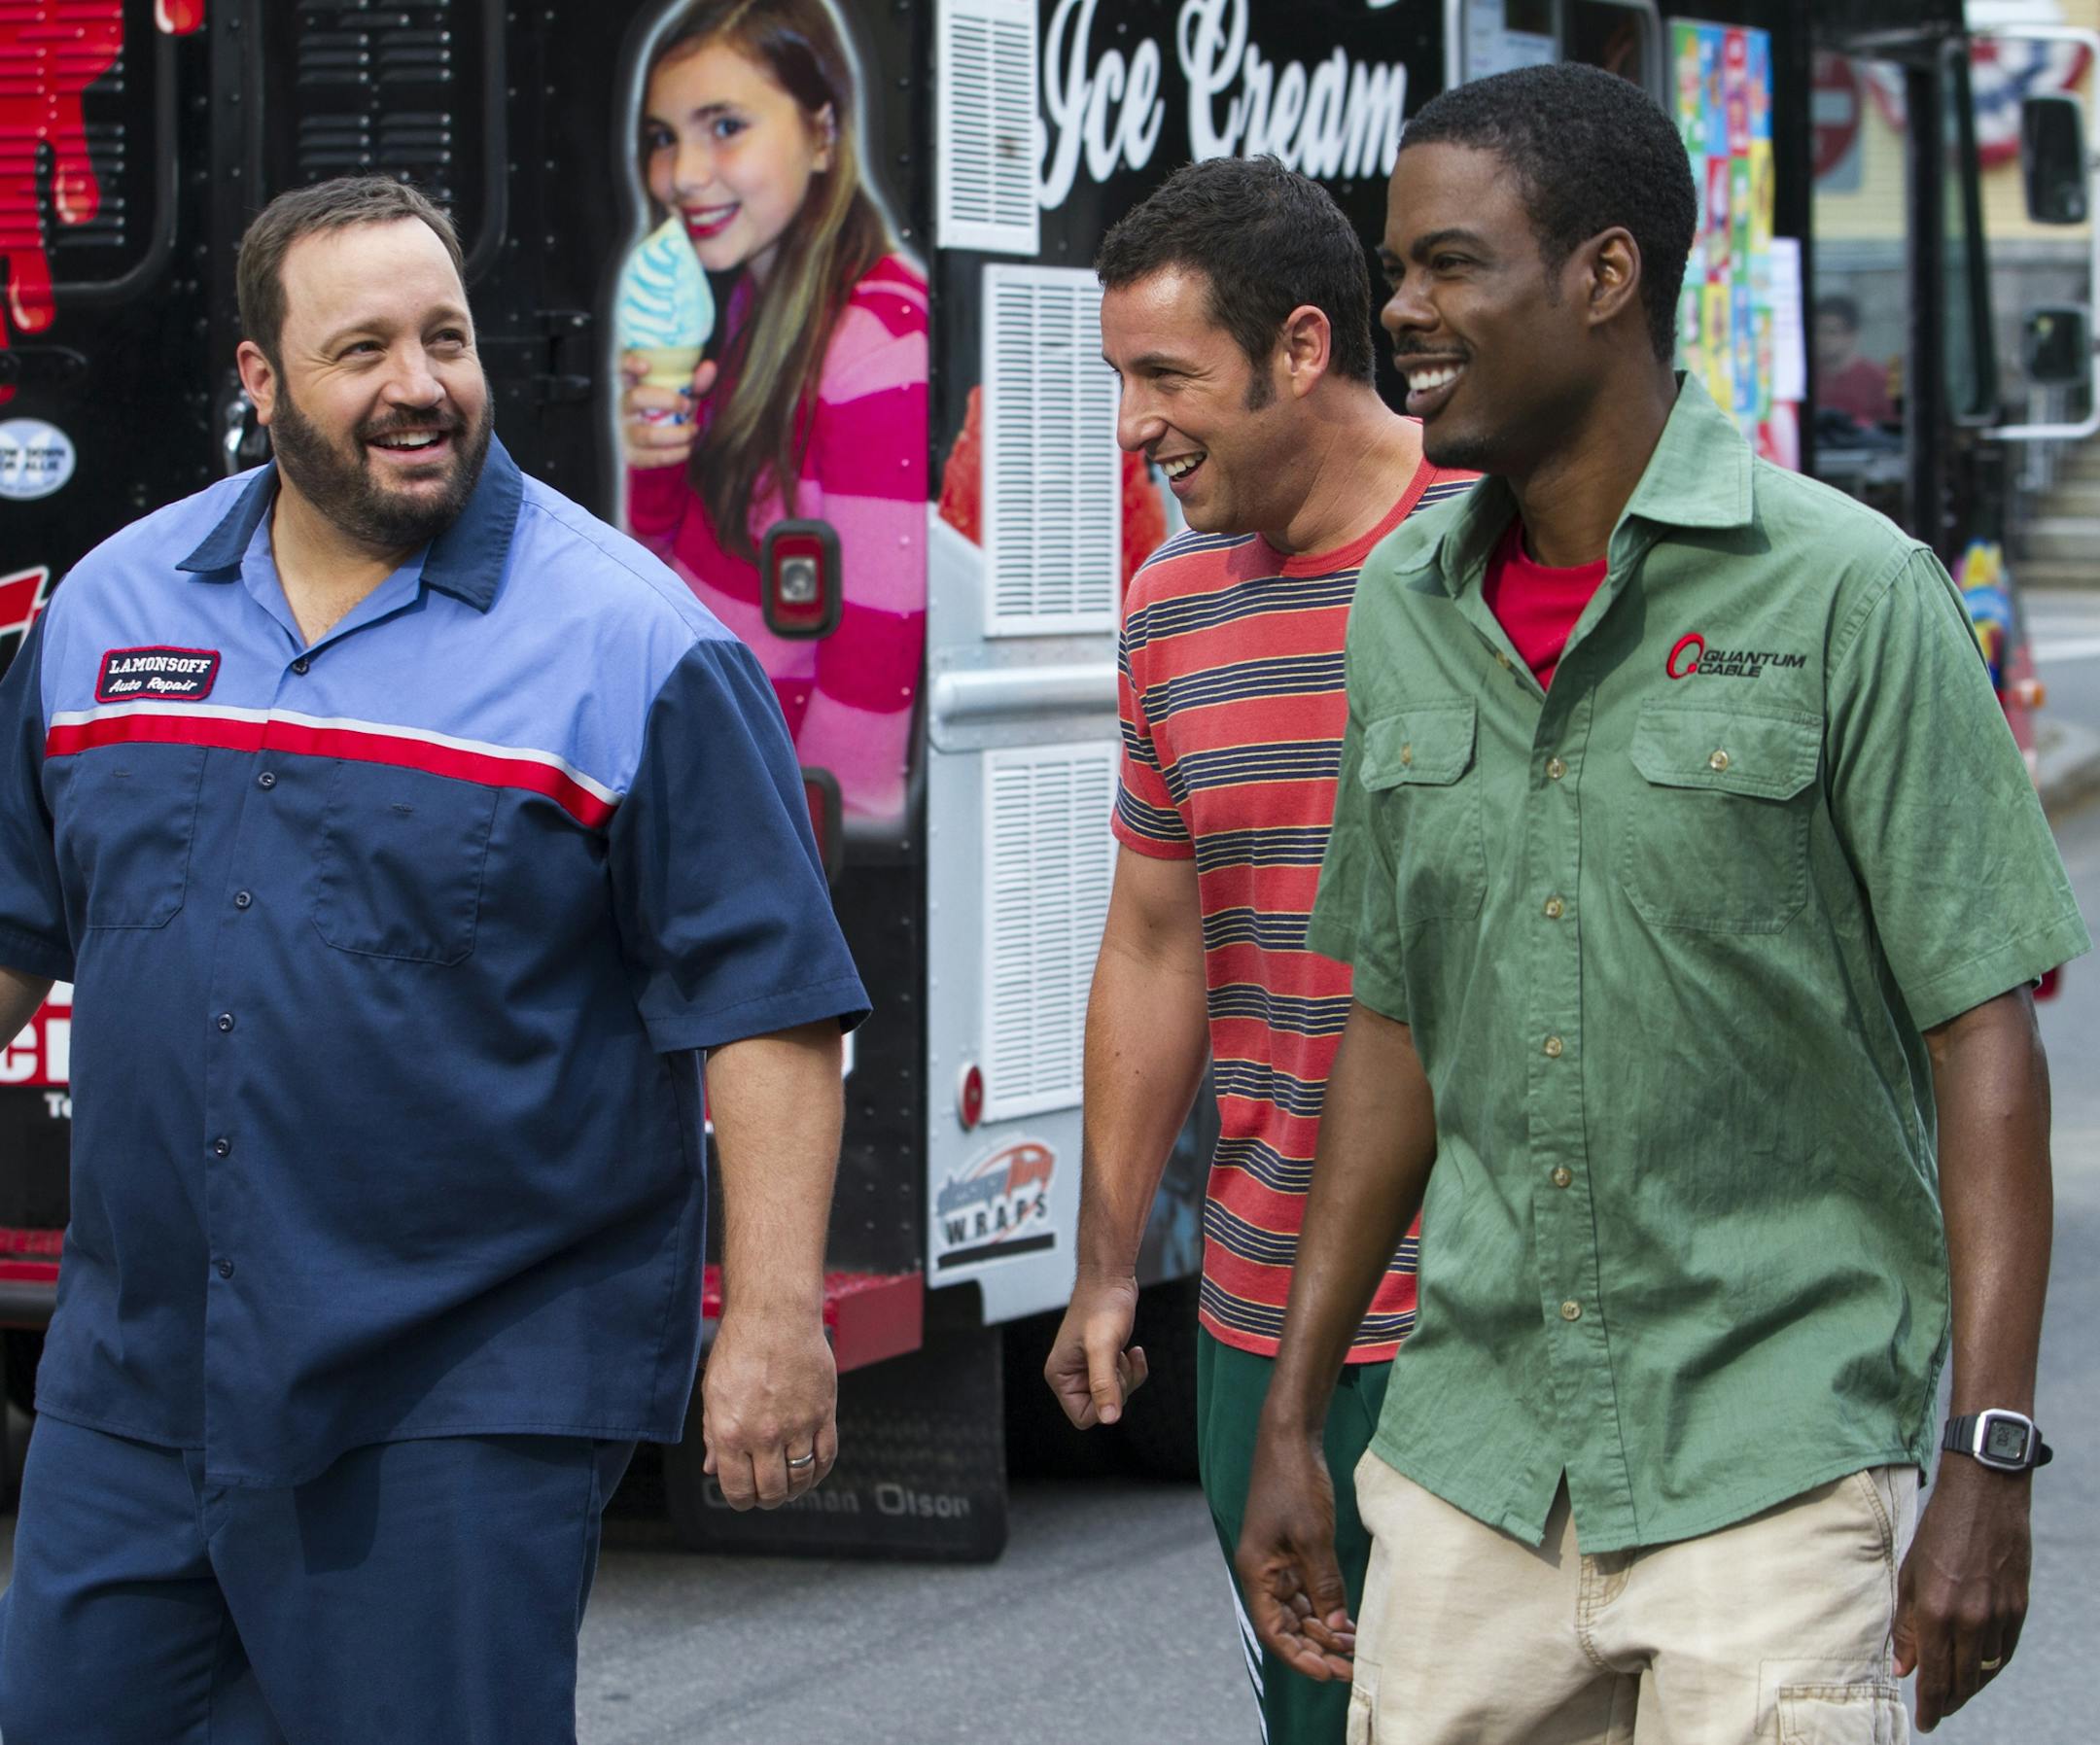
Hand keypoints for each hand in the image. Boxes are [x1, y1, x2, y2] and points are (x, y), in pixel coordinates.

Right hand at [620, 349, 718, 469]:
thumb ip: (692, 381)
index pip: (619, 367)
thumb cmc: (664, 409)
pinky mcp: (630, 455)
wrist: (649, 442)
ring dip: (678, 434)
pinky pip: (653, 458)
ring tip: (694, 430)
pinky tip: (687, 448)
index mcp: (626, 385)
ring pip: (648, 434)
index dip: (630, 364)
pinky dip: (675, 454)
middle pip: (637, 398)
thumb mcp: (674, 393)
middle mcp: (619, 406)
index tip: (647, 367)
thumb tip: (710, 368)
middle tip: (688, 405)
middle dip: (668, 401)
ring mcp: (621, 431)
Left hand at [700, 1310, 837, 1509]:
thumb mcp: (713, 1393)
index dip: (741, 1501)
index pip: (738, 1490)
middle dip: (768, 1498)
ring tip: (789, 1482)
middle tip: (767, 1492)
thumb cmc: (739, 1348)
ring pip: (801, 1478)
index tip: (745, 1497)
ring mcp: (797, 1425)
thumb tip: (713, 1468)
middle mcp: (764, 1434)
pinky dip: (819, 1471)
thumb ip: (713, 1435)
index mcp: (730, 1432)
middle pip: (772, 1490)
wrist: (774, 1315)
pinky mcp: (823, 1412)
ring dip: (794, 1488)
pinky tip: (810, 1468)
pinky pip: (826, 1456)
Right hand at [1044, 1270, 1147, 1426]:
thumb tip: (1109, 1419)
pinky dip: (1132, 1367)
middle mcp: (1070, 1373)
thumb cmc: (1102, 1305)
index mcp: (1060, 1376)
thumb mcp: (1104, 1349)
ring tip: (1122, 1350)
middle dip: (1119, 1385)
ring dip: (1126, 1374)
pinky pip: (1121, 1378)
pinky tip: (1133, 1349)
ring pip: (1114, 1393)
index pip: (1084, 1417)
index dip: (1105, 1402)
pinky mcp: (1101, 1358)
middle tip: (1117, 1358)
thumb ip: (1104, 1385)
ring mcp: (1085, 1366)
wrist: (1110, 1278)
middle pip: (1102, 1405)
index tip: (1111, 1376)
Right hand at [1236, 1418, 1353, 1680]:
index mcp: (1258, 1572)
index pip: (1275, 1632)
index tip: (1329, 1675)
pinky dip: (1327, 1608)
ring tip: (1355, 1648)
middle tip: (1351, 1668)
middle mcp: (1265, 1573)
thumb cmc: (1294, 1483)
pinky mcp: (1294, 1550)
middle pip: (1288, 1626)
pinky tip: (1349, 1620)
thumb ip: (1325, 1585)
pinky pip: (1309, 1591)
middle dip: (1317, 1649)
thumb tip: (1338, 1628)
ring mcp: (1279, 1562)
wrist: (1290, 1439)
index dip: (1300, 1658)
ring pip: (1300, 1612)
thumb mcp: (1313, 1537)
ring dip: (1324, 1631)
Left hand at [1893, 1458, 2032, 1729]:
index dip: (1930, 1704)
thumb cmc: (1937, 1531)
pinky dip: (1991, 1667)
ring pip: (1986, 1671)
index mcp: (1935, 1610)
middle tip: (1938, 1711)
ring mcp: (1999, 1615)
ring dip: (1970, 1686)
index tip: (1925, 1723)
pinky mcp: (2019, 1608)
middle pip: (1962, 1680)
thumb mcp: (1909, 1574)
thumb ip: (1905, 1625)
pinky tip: (1980, 1671)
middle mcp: (1970, 1619)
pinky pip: (2005, 1652)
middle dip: (1949, 1701)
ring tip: (1955, 1694)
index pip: (1935, 1676)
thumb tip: (1902, 1668)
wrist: (1984, 1497)